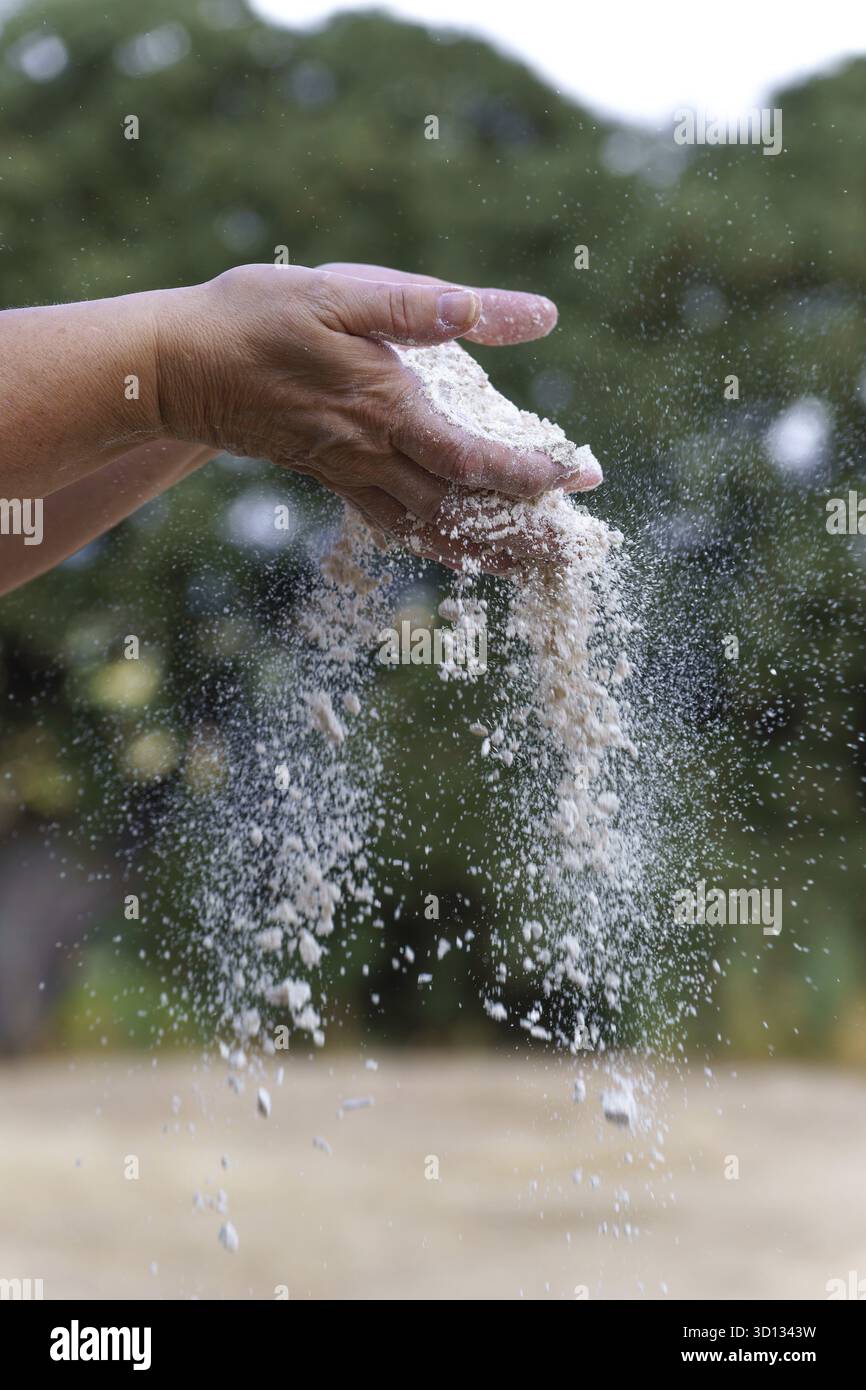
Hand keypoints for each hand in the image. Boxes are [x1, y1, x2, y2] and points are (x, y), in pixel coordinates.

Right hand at [155, 264, 600, 562]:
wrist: (176, 366)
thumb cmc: (256, 315)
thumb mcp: (346, 291)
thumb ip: (436, 307)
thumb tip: (530, 313)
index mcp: (385, 407)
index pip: (473, 460)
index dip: (531, 475)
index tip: (579, 479)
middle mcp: (371, 454)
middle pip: (461, 512)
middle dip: (523, 533)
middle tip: (575, 548)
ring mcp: (349, 474)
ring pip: (429, 529)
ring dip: (485, 551)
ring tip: (533, 565)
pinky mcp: (332, 478)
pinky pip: (394, 524)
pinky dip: (437, 542)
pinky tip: (461, 547)